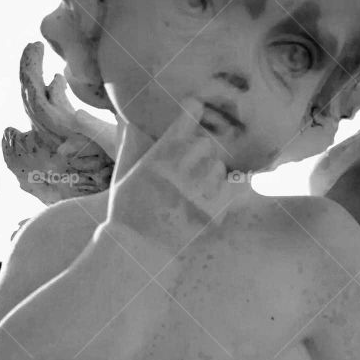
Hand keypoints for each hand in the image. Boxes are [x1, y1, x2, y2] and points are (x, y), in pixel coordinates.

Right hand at [106, 101, 231, 253]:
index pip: (185, 120)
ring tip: (201, 184)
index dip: (193, 110)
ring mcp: (198, 192)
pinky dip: (234, 184)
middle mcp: (179, 171)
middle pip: (206, 143)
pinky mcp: (213, 211)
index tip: (196, 108)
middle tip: (194, 162)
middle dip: (201, 150)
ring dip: (212, 170)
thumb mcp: (123, 176)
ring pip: (218, 165)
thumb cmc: (127, 213)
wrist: (139, 250)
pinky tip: (231, 186)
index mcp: (157, 159)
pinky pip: (236, 186)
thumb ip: (129, 146)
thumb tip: (129, 120)